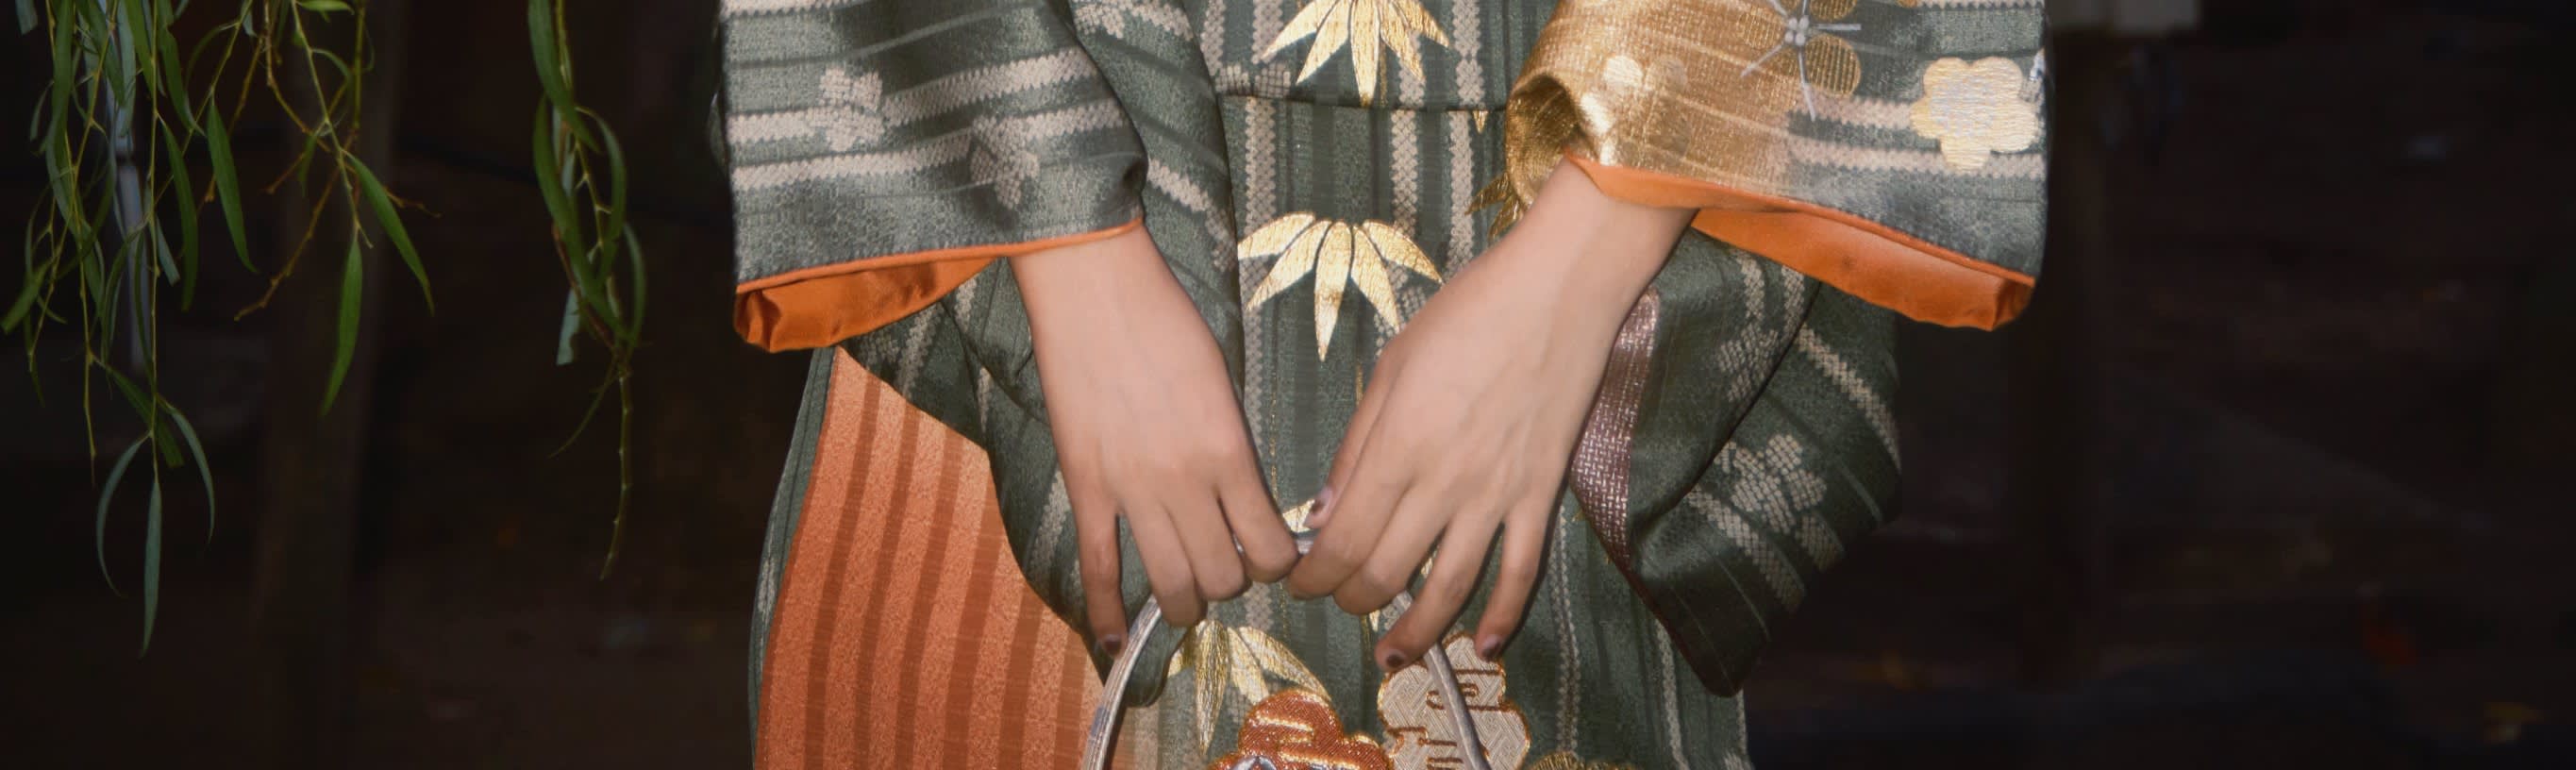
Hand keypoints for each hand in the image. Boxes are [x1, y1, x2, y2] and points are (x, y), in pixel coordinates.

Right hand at [1012, 228, 1297, 650]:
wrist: (1094, 289)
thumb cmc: (1167, 319)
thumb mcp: (1222, 381)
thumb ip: (1232, 444)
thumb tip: (1242, 492)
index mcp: (1229, 453)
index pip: (1269, 547)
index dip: (1278, 565)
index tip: (1273, 555)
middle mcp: (1186, 483)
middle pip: (1221, 576)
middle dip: (1230, 583)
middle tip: (1226, 569)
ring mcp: (1131, 491)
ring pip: (1169, 583)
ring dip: (1184, 602)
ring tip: (1186, 599)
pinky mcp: (1086, 488)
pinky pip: (1098, 566)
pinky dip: (1106, 612)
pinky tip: (1112, 643)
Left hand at [1283, 161, 1693, 669]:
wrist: (1556, 292)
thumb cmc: (1466, 314)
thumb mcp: (1390, 368)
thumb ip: (1357, 446)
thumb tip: (1322, 513)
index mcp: (1397, 448)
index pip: (1342, 540)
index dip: (1315, 576)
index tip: (1302, 584)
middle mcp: (1443, 483)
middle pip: (1386, 571)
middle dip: (1353, 600)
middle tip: (1340, 604)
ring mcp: (1496, 494)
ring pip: (1449, 587)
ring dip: (1416, 631)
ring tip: (1393, 656)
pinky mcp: (1540, 493)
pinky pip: (1521, 569)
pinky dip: (1502, 613)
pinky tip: (1483, 645)